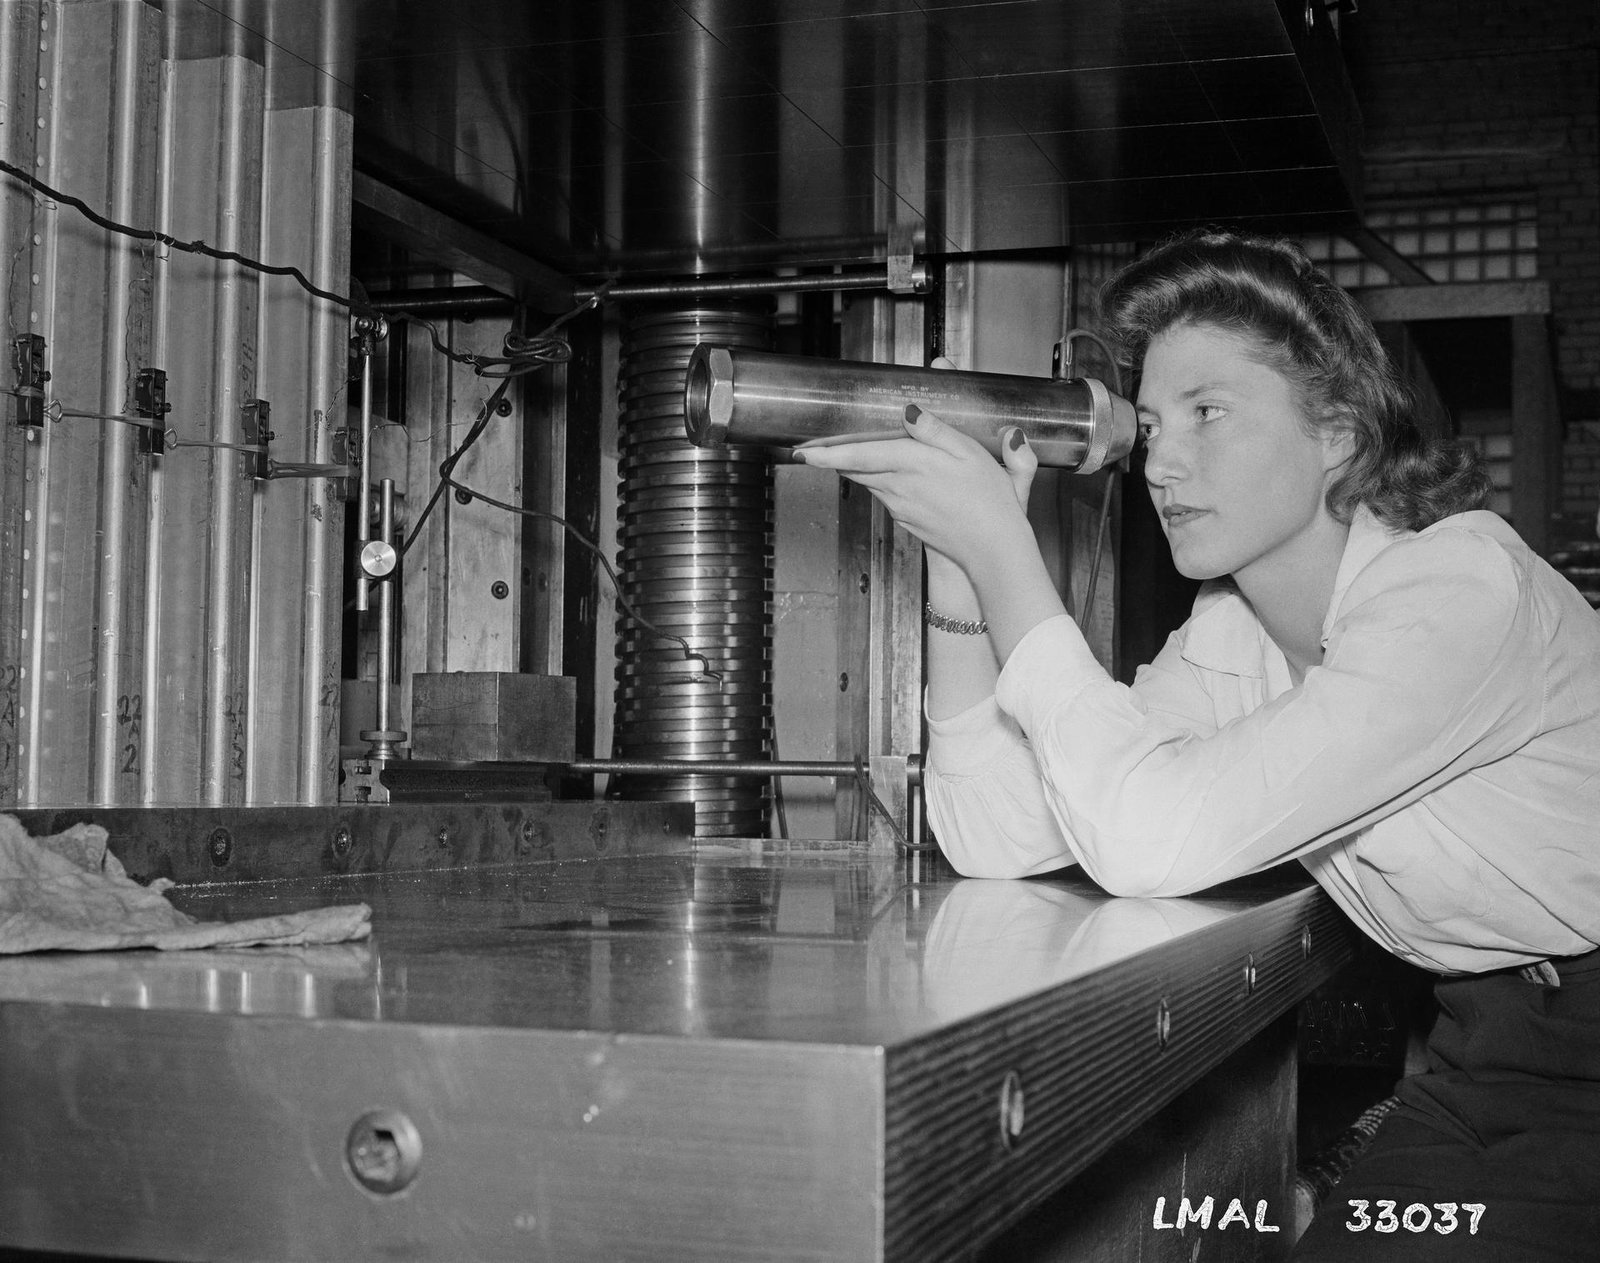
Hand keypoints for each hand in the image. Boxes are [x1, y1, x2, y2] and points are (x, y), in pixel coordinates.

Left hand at [796, 404, 1038, 577]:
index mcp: (912, 464)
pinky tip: (893, 476)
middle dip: (836, 457)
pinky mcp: (907, 521)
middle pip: (856, 468)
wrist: (993, 550)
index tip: (803, 450)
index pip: (858, 455)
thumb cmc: (989, 501)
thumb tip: (910, 411)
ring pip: (870, 481)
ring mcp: (901, 507)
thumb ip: (936, 430)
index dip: (827, 452)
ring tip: (851, 453)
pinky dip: (881, 482)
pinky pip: (886, 496)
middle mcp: (899, 487)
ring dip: (859, 468)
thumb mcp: (971, 452)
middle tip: (819, 446)